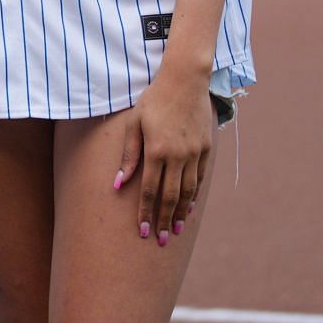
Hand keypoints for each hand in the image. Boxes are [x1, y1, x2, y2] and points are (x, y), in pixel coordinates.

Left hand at [112, 74, 213, 246]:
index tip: (143, 231)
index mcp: (156, 151)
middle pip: (171, 197)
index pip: (151, 191)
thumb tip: (118, 184)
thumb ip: (128, 155)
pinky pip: (199, 178)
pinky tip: (189, 206)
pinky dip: (193, 195)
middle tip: (161, 240)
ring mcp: (194, 153)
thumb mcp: (134, 123)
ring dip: (181, 213)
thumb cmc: (153, 100)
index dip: (146, 213)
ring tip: (176, 230)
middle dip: (165, 221)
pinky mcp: (205, 149)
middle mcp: (177, 156)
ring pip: (188, 191)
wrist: (185, 81)